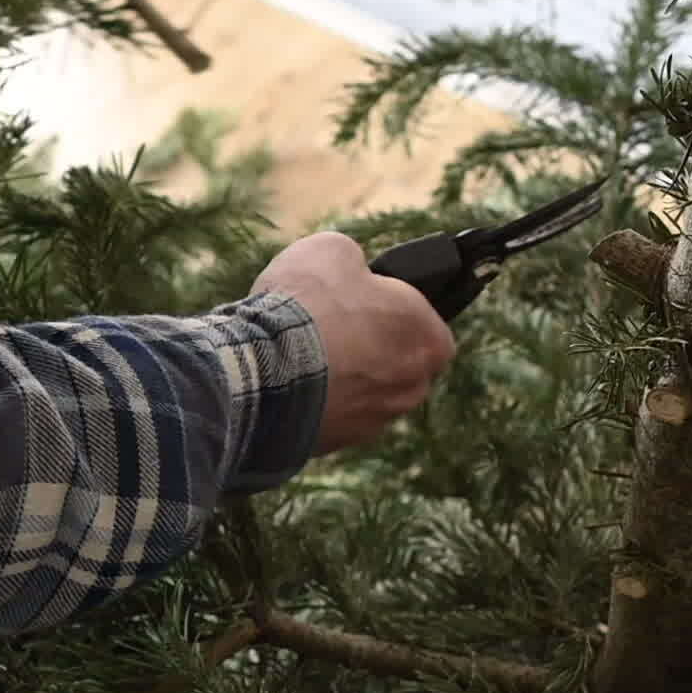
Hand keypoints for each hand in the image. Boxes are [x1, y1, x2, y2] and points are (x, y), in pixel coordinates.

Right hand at [254, 231, 456, 455]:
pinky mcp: (338, 443)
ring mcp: (376, 421)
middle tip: (334, 325)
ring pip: (367, 393)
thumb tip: (352, 269)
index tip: (368, 300)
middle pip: (400, 363)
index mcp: (430, 340)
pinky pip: (334, 414)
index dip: (397, 309)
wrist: (261, 368)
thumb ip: (357, 261)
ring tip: (303, 353)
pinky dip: (318, 399)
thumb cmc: (308, 304)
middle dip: (373, 347)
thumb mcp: (334, 250)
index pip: (430, 326)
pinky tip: (289, 379)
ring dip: (345, 376)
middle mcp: (413, 387)